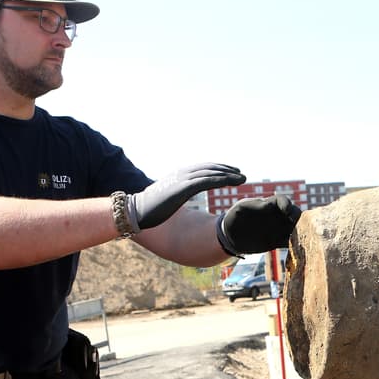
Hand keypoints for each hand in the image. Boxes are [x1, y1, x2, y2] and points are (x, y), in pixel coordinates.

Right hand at [128, 163, 245, 229]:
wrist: (136, 211)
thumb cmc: (151, 207)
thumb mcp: (168, 197)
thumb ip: (177, 193)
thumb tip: (181, 196)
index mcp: (179, 175)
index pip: (204, 168)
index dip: (219, 169)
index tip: (232, 172)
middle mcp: (182, 173)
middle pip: (210, 167)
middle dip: (227, 169)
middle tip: (241, 174)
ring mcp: (182, 179)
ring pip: (211, 173)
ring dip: (228, 174)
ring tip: (242, 178)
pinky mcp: (183, 188)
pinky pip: (206, 181)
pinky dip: (220, 179)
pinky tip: (231, 181)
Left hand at [216, 195, 301, 255]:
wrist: (230, 237)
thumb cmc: (234, 217)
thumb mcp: (241, 208)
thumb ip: (254, 205)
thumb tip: (267, 204)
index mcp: (269, 204)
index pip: (283, 200)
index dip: (287, 204)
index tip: (287, 212)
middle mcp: (277, 215)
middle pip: (294, 213)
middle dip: (298, 219)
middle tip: (297, 226)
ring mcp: (279, 228)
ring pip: (295, 228)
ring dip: (299, 232)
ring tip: (300, 238)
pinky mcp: (278, 242)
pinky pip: (289, 242)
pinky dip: (294, 245)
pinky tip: (295, 249)